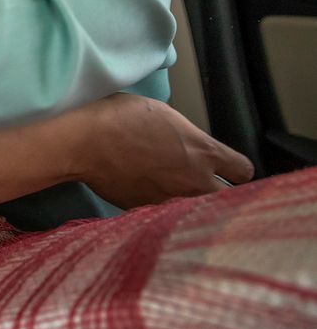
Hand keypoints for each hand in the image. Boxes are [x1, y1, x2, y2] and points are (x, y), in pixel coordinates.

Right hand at [71, 93, 253, 208]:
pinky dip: (163, 206)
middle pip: (229, 198)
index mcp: (203, 151)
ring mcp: (173, 201)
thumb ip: (185, 134)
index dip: (236, 168)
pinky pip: (167, 214)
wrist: (86, 143)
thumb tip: (186, 145)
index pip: (243, 170)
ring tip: (173, 189)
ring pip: (198, 209)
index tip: (227, 167)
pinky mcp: (149, 212)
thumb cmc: (120, 118)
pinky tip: (147, 192)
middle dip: (220, 191)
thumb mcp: (162, 113)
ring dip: (191, 201)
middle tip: (202, 181)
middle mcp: (195, 181)